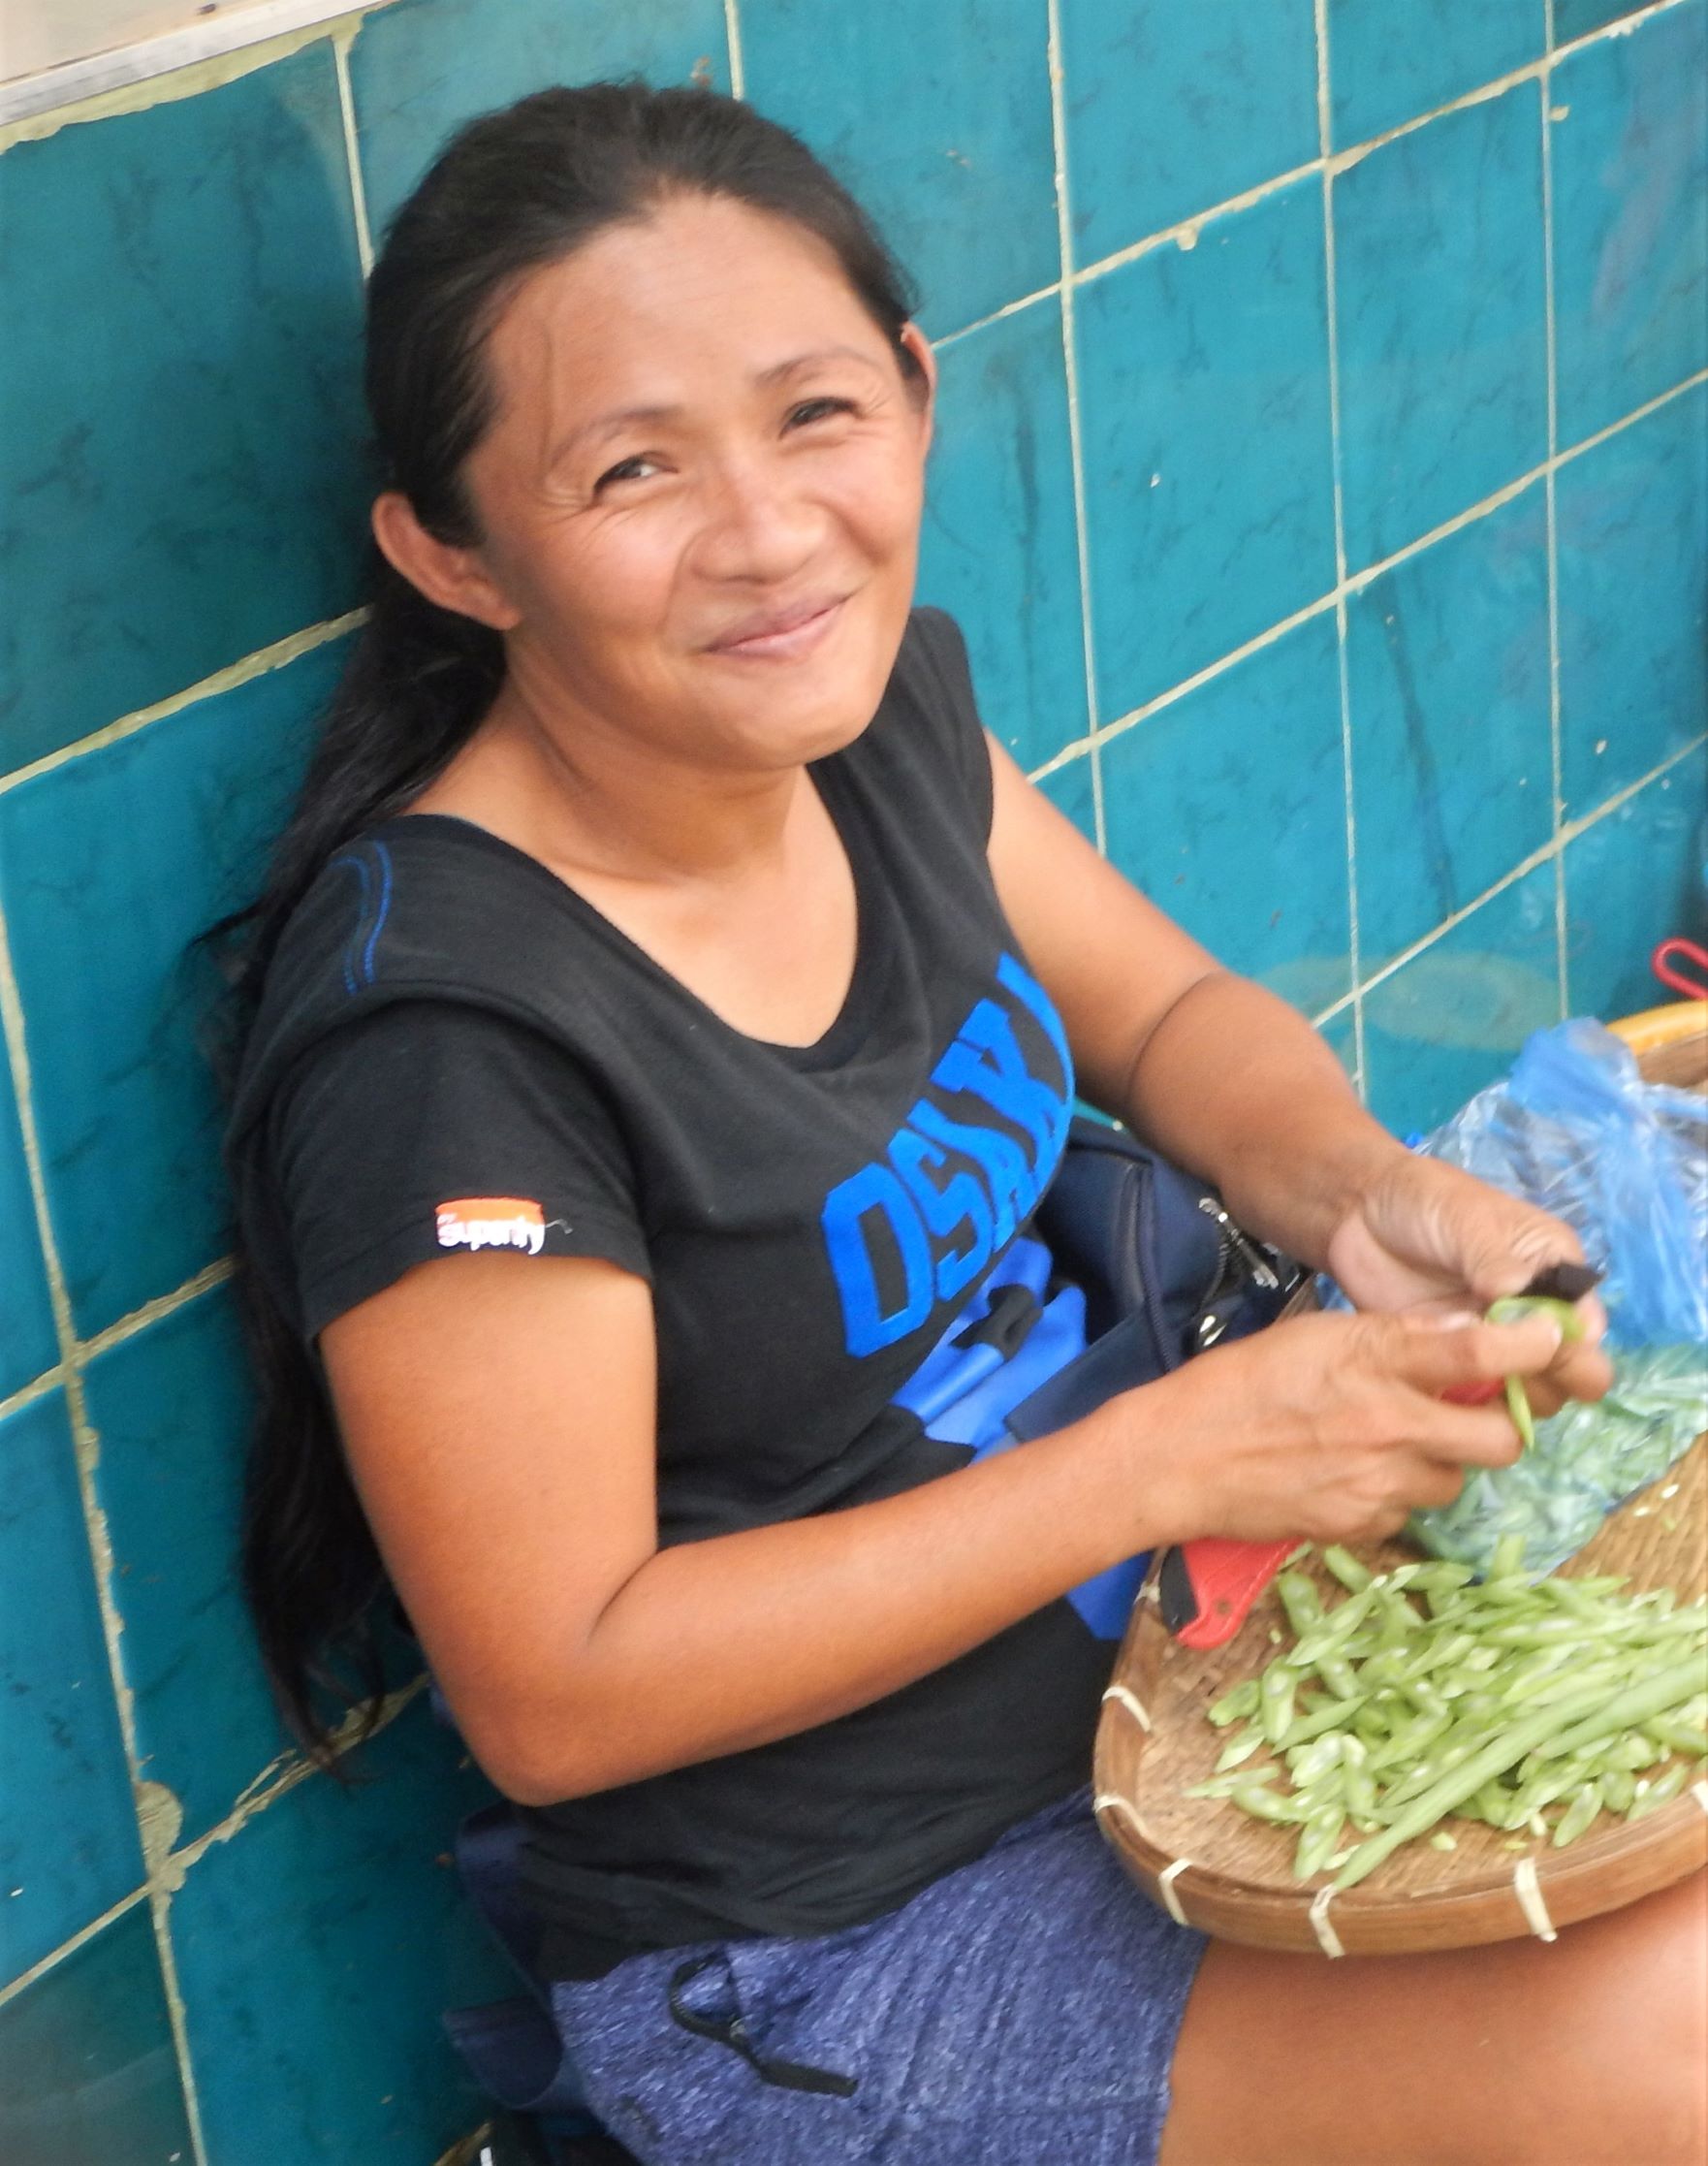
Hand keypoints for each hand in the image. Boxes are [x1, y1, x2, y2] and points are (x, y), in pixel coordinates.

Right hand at [1140, 1305, 1579, 1547]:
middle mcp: (1390, 1424)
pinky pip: (1407, 1515)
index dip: (1528, 1345)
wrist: (1177, 1461)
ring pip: (1455, 1483)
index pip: (1476, 1348)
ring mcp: (1379, 1483)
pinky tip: (1351, 1476)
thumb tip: (1459, 1330)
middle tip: (1469, 1416)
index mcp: (1374, 1361)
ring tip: (1391, 1446)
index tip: (1552, 1342)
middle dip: (1497, 1429)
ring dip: (1440, 1464)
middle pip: (1498, 1439)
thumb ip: (1390, 1337)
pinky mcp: (1361, 1527)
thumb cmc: (1237, 1384)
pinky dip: (1395, 1497)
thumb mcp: (1313, 1335)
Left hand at [1323, 1149, 1612, 1419]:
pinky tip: (1443, 1394)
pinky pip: (1479, 1398)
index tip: (1534, 1350)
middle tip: (1503, 1369)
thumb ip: (1498, 1263)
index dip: (1572, 1349)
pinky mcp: (1457, 1362)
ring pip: (1530, 1394)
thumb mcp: (1468, 1221)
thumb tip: (1527, 1306)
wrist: (1362, 1211)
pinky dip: (1470, 1403)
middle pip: (1571, 1372)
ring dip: (1510, 1397)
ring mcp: (1497, 1343)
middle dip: (1549, 1380)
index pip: (1587, 1329)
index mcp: (1557, 1273)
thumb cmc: (1428, 1201)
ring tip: (1467, 1376)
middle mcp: (1537, 1315)